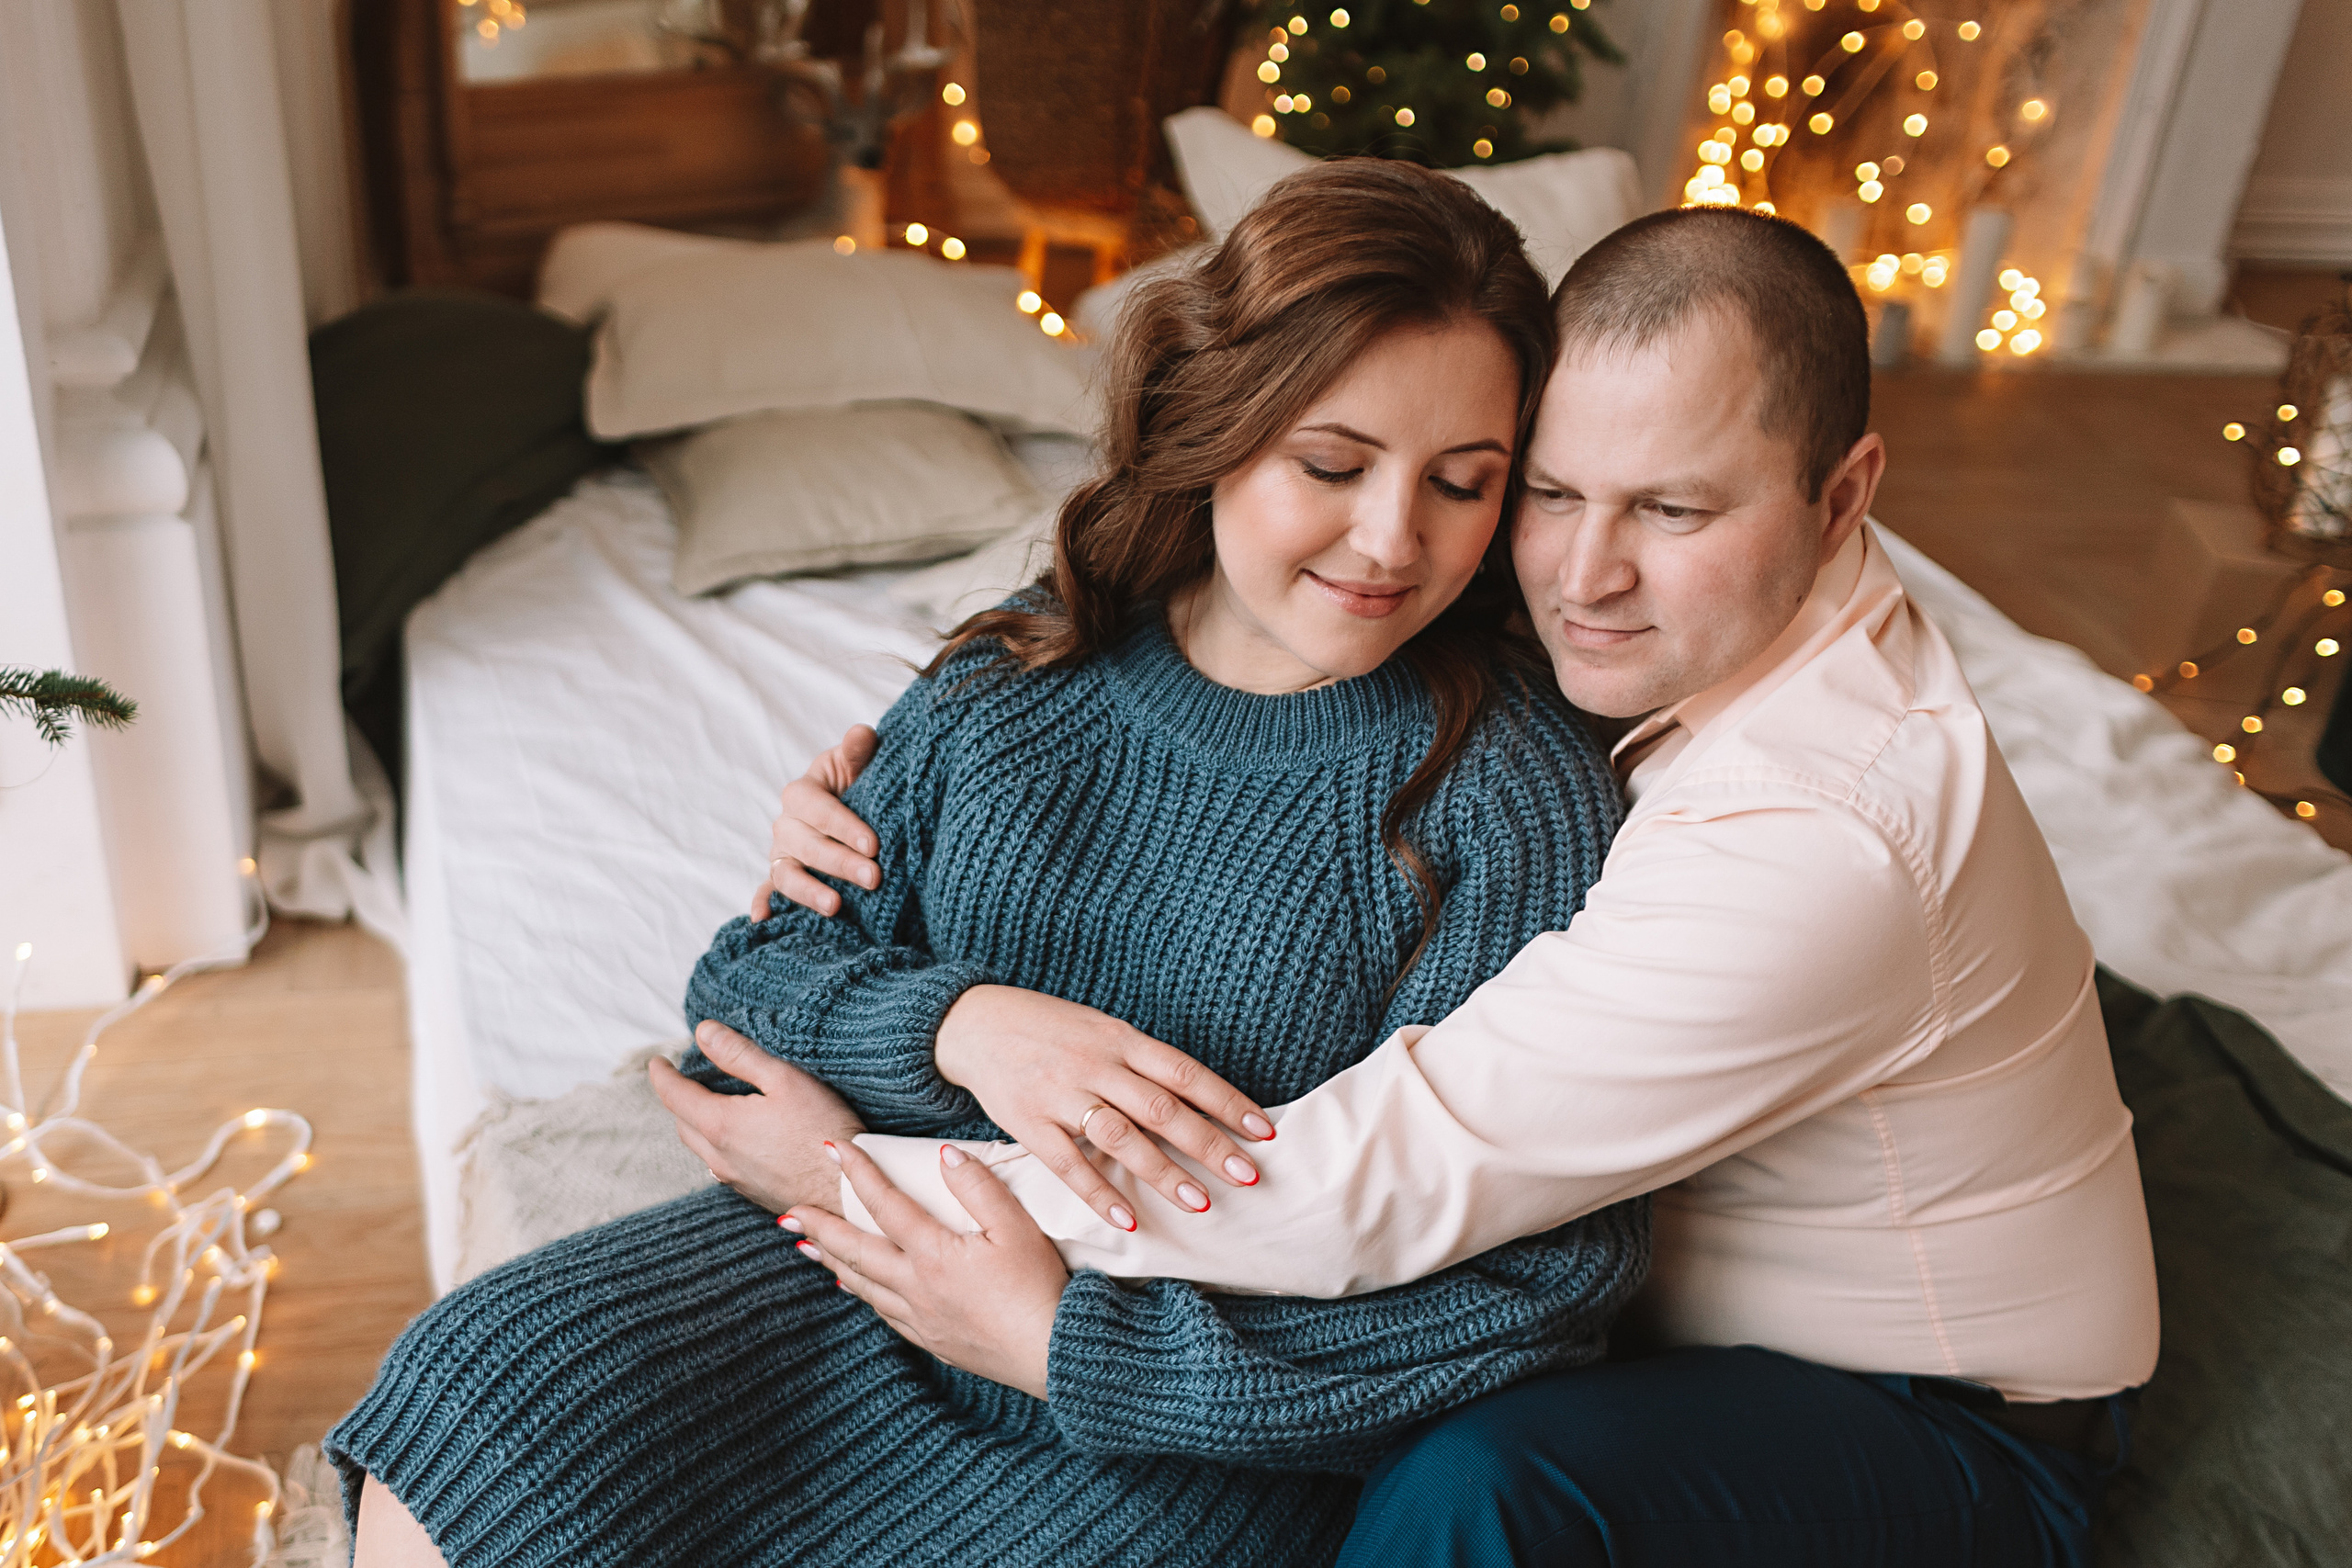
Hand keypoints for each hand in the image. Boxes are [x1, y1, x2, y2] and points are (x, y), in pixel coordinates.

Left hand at [651, 1021, 865, 1212]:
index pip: (674, 1096)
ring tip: (712, 1103)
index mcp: (721, 1125)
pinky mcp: (753, 1193)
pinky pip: (722, 1166)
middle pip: (683, 1124)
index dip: (662, 1075)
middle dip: (679, 1099)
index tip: (657, 1062)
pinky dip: (719, 1145)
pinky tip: (742, 1137)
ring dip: (697, 1124)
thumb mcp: (784, 1079)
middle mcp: (719, 1157)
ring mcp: (735, 1179)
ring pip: (701, 1148)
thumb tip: (704, 1032)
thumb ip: (740, 1055)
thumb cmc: (823, 1129)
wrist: (848, 1191)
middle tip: (687, 1078)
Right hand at [750, 724, 882, 919]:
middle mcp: (786, 824)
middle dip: (840, 862)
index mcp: (802, 793)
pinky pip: (769, 892)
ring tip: (836, 907)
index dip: (843, 825)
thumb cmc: (855, 783)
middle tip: (873, 877)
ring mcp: (782, 854)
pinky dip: (763, 905)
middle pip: (806, 845)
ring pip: (787, 873)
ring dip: (809, 890)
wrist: (850, 807)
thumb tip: (863, 733)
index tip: (873, 844)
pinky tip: (765, 921)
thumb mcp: (856, 764)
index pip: (817, 809)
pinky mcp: (782, 877)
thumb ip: (857, 751)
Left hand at [791, 1139, 1064, 1399]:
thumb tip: (944, 1155)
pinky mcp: (933, 1340)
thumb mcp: (1017, 1227)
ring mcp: (921, 1317)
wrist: (1052, 1353)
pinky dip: (863, 1295)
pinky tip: (858, 1290)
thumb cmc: (1039, 1287)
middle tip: (790, 1213)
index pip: (886, 1204)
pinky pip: (885, 1313)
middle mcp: (916, 1286)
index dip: (859, 1173)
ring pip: (863, 1286)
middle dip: (820, 1228)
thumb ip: (978, 1187)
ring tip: (809, 1248)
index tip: (835, 1148)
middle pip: (856, 1251)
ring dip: (833, 1263)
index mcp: (934, 1253)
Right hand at [936, 985, 1274, 1229]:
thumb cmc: (1050, 1029)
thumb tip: (1197, 1099)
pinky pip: (1069, 1165)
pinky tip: (1128, 1218)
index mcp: (1121, 1039)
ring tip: (1201, 1202)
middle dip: (1210, 1144)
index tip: (1262, 1130)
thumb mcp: (1101, 1030)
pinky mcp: (1029, 1124)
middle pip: (1162, 1109)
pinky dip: (1099, 1194)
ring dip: (1164, 1173)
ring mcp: (1061, 1094)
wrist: (975, 1023)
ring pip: (1122, 1138)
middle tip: (1248, 1175)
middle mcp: (1097, 1064)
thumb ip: (1141, 1062)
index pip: (1185, 1073)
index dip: (1227, 1101)